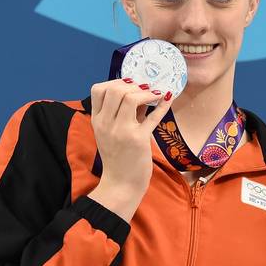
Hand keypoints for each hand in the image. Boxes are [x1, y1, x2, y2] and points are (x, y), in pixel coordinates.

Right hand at [86, 78, 172, 220]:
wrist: (121, 183)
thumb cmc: (118, 157)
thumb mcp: (112, 133)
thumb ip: (124, 113)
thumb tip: (141, 92)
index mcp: (97, 120)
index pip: (98, 89)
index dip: (115, 82)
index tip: (130, 84)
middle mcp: (106, 123)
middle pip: (115, 89)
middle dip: (133, 85)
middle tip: (146, 89)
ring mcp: (121, 131)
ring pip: (131, 97)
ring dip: (146, 92)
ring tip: (156, 94)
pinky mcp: (138, 139)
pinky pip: (152, 116)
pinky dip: (162, 105)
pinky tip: (168, 99)